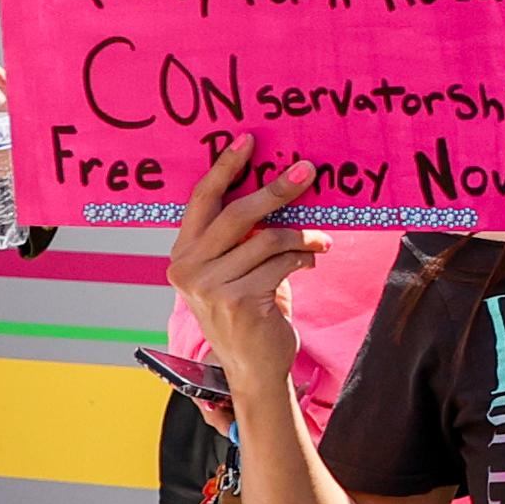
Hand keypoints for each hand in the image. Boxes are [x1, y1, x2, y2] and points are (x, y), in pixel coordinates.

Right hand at [165, 132, 324, 400]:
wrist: (254, 364)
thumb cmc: (251, 307)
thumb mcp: (237, 267)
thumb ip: (243, 235)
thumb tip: (280, 185)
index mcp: (183, 253)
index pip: (200, 201)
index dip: (224, 167)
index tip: (246, 139)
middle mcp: (187, 268)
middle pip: (236, 213)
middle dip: (276, 189)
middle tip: (307, 170)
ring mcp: (210, 286)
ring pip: (268, 239)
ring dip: (303, 235)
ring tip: (321, 240)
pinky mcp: (238, 300)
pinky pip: (282, 262)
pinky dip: (304, 257)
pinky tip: (311, 260)